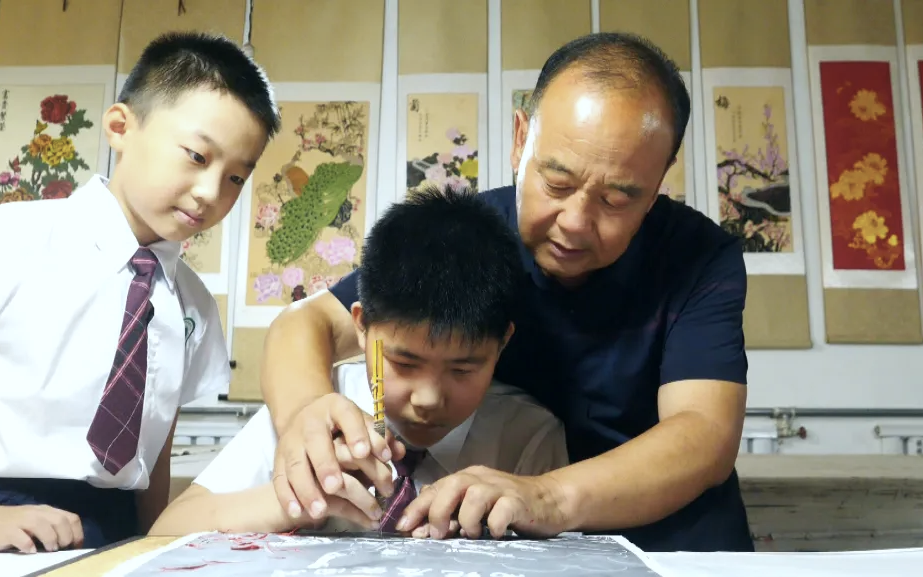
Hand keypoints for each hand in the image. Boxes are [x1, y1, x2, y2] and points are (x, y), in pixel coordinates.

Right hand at [0, 505, 83, 552]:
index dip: (77, 534)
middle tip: (61, 548)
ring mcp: (22, 520)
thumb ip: (53, 527)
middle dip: (65, 537)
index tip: (76, 547)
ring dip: (50, 539)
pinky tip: (31, 551)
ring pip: (42, 525)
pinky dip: (28, 545)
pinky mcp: (8, 530)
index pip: (72, 518)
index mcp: (48, 511)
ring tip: (50, 550)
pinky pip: (21, 537)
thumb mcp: (40, 521)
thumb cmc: (19, 523)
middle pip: (60, 521)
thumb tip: (70, 542)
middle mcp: (37, 513)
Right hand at [272, 393, 404, 521]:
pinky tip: (297, 513)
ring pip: (295, 464)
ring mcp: (292, 441)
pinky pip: (280, 478)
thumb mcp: (360, 422)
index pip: (347, 416)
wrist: (304, 415)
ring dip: (306, 488)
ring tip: (320, 511)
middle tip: (335, 486)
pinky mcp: (279, 458)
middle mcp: (311, 422)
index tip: (363, 453)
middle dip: (325, 464)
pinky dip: (287, 496)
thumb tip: (397, 452)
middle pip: (316, 441)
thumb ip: (379, 437)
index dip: (355, 434)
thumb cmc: (341, 424)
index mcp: (336, 407)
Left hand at [397, 466, 567, 539]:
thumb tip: (420, 529)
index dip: (417, 507)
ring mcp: (502, 488)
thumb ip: (451, 513)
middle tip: (438, 534)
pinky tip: (495, 533)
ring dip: (467, 519)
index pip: (436, 487)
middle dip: (438, 511)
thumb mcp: (475, 506)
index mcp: (468, 477)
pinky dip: (494, 524)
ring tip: (470, 534)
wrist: (549, 500)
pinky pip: (503, 510)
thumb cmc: (507, 506)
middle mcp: (482, 478)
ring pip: (475, 494)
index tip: (403, 527)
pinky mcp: (520, 501)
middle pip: (452, 484)